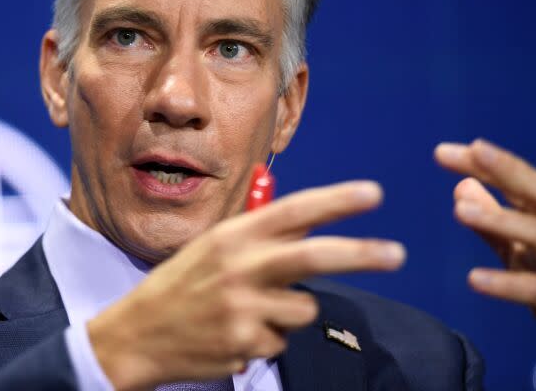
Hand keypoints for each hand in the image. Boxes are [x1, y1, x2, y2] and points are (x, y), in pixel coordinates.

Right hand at [86, 181, 405, 389]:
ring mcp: (242, 306)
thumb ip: (258, 237)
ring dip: (291, 311)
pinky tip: (234, 334)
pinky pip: (282, 340)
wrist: (138, 333)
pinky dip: (268, 338)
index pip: (293, 210)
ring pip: (304, 307)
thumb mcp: (212, 248)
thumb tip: (310, 223)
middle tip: (397, 253)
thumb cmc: (181, 285)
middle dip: (362, 253)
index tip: (373, 193)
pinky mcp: (244, 342)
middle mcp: (238, 266)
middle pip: (314, 256)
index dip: (336, 200)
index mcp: (231, 235)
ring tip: (250, 312)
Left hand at [435, 139, 535, 371]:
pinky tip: (473, 279)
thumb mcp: (518, 250)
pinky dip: (504, 284)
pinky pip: (534, 290)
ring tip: (459, 210)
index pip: (516, 182)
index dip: (484, 164)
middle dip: (509, 169)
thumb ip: (491, 221)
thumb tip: (462, 184)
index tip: (443, 151)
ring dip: (499, 219)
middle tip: (476, 150)